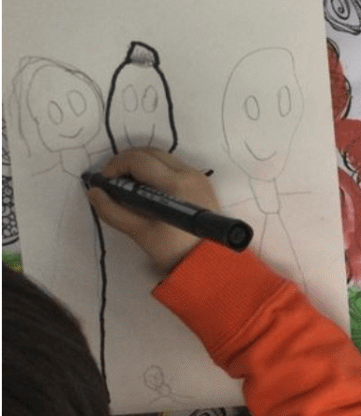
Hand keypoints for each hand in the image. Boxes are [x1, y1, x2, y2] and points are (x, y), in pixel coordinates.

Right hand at [87, 148, 219, 273]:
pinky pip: (174, 166)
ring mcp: (198, 177)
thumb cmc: (176, 251)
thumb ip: (113, 212)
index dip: (115, 166)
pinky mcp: (202, 183)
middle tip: (113, 181)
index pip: (138, 160)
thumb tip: (94, 193)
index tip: (104, 182)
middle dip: (126, 162)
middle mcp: (189, 174)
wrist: (212, 262)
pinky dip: (155, 170)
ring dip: (141, 165)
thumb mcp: (140, 233)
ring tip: (128, 186)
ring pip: (162, 157)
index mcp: (175, 184)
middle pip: (150, 153)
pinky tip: (146, 189)